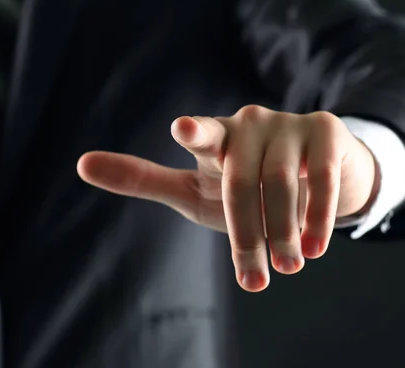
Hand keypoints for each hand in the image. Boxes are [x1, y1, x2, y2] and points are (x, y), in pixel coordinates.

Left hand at [77, 105, 377, 291]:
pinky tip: (316, 246)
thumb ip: (142, 178)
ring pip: (283, 183)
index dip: (194, 131)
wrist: (309, 174)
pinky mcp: (325, 132)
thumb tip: (80, 163)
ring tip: (289, 267)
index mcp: (214, 138)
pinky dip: (320, 216)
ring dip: (284, 232)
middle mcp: (249, 124)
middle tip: (258, 279)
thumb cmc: (241, 184)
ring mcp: (288, 125)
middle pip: (242, 182)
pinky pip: (322, 178)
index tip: (183, 129)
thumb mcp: (192, 187)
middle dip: (249, 235)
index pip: (201, 134)